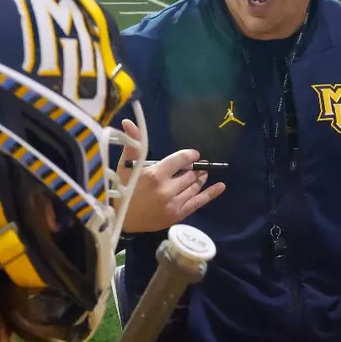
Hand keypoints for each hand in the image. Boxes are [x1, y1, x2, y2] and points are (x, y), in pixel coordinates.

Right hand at [118, 118, 225, 232]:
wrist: (119, 219)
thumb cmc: (121, 190)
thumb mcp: (125, 166)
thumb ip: (133, 144)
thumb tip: (129, 122)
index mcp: (156, 175)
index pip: (180, 160)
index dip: (189, 156)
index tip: (194, 154)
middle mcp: (167, 189)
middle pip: (190, 174)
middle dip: (196, 168)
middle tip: (199, 165)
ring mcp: (174, 203)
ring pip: (194, 187)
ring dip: (201, 178)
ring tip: (204, 173)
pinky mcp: (177, 215)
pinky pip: (198, 202)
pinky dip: (211, 194)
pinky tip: (220, 186)